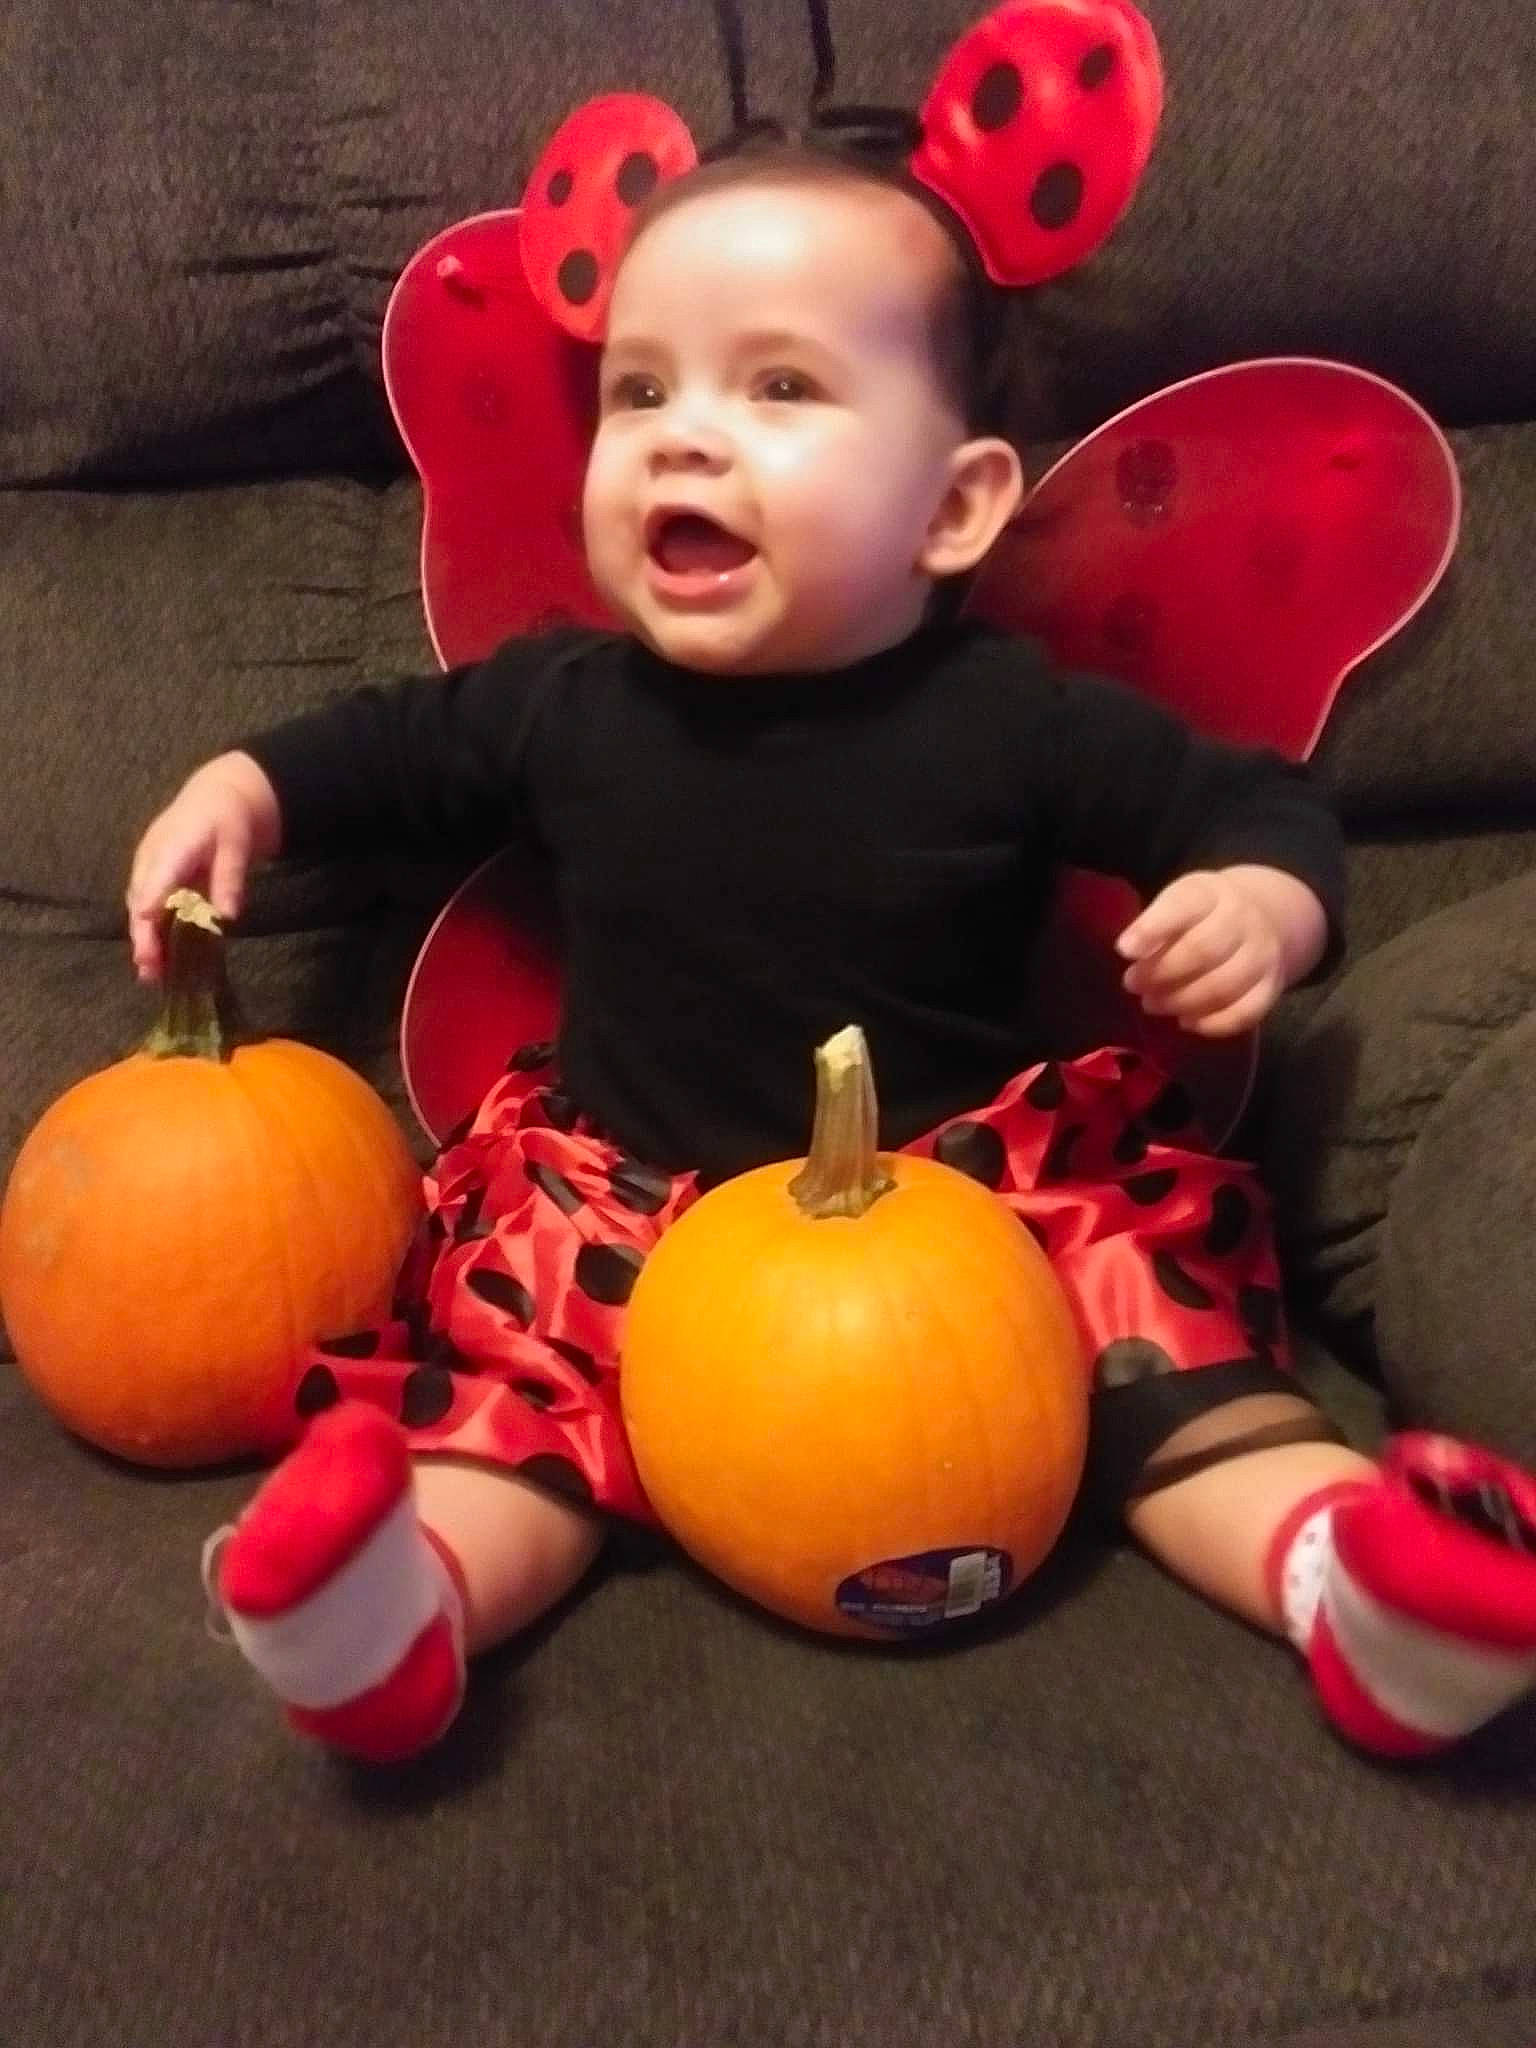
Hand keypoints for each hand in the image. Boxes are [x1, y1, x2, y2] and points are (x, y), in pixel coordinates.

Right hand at [125, 752, 280, 981]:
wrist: (218, 797)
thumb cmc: (228, 819)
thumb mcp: (237, 844)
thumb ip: (229, 878)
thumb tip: (226, 916)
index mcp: (173, 844)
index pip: (156, 875)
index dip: (149, 899)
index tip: (145, 921)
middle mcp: (153, 859)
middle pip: (141, 899)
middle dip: (143, 933)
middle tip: (148, 966)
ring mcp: (149, 869)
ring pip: (141, 907)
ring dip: (144, 939)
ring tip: (150, 973)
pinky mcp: (154, 879)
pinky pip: (148, 907)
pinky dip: (152, 932)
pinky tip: (158, 959)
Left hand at [1115, 869, 1291, 1038]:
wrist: (1265, 916)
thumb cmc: (1203, 915)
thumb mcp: (1179, 902)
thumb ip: (1156, 925)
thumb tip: (1130, 953)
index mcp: (1210, 893)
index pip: (1183, 906)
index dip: (1152, 929)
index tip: (1124, 950)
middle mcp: (1242, 920)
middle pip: (1202, 950)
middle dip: (1161, 973)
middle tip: (1133, 984)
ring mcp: (1262, 954)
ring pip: (1222, 985)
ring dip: (1181, 1001)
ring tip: (1153, 1004)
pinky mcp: (1271, 986)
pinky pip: (1245, 1013)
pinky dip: (1212, 1024)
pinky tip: (1187, 1021)